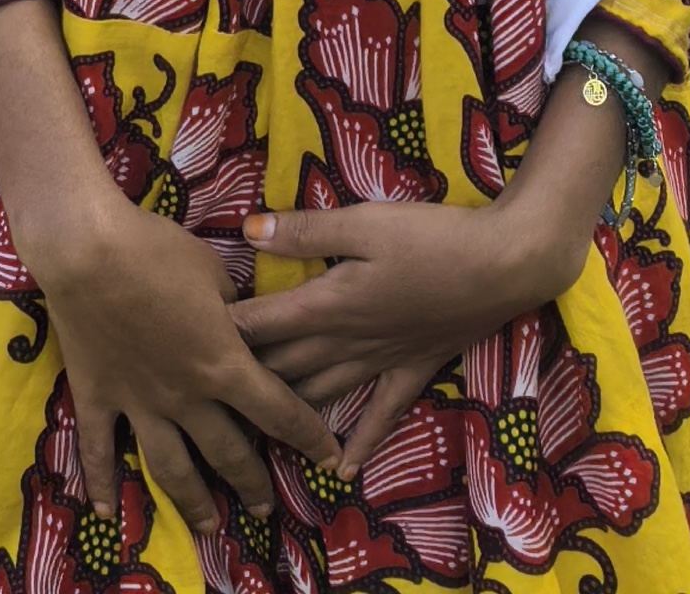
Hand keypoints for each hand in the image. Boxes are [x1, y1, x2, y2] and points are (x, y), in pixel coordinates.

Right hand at [27, 184, 344, 533]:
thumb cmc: (159, 251)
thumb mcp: (215, 273)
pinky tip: (104, 512)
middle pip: (228, 451)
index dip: (308, 437)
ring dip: (193, 500)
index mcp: (223, 364)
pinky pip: (99, 450)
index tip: (329, 458)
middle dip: (251, 481)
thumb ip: (234, 310)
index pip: (278, 410)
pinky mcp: (98, 397)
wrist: (90, 249)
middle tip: (265, 507)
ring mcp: (140, 403)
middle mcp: (186, 396)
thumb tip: (243, 325)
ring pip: (172, 467)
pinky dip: (101, 483)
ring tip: (209, 524)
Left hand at [228, 194, 592, 470]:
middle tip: (205, 393)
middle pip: (284, 365)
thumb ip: (308, 231)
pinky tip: (340, 468)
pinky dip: (359, 442)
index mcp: (330, 303)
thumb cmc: (431, 237)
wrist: (502, 265)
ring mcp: (380, 361)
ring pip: (320, 393)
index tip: (186, 340)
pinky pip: (380, 414)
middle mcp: (347, 342)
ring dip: (285, 412)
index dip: (225, 332)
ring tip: (251, 433)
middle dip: (243, 378)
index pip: (264, 322)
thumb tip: (249, 231)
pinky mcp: (412, 369)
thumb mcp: (366, 222)